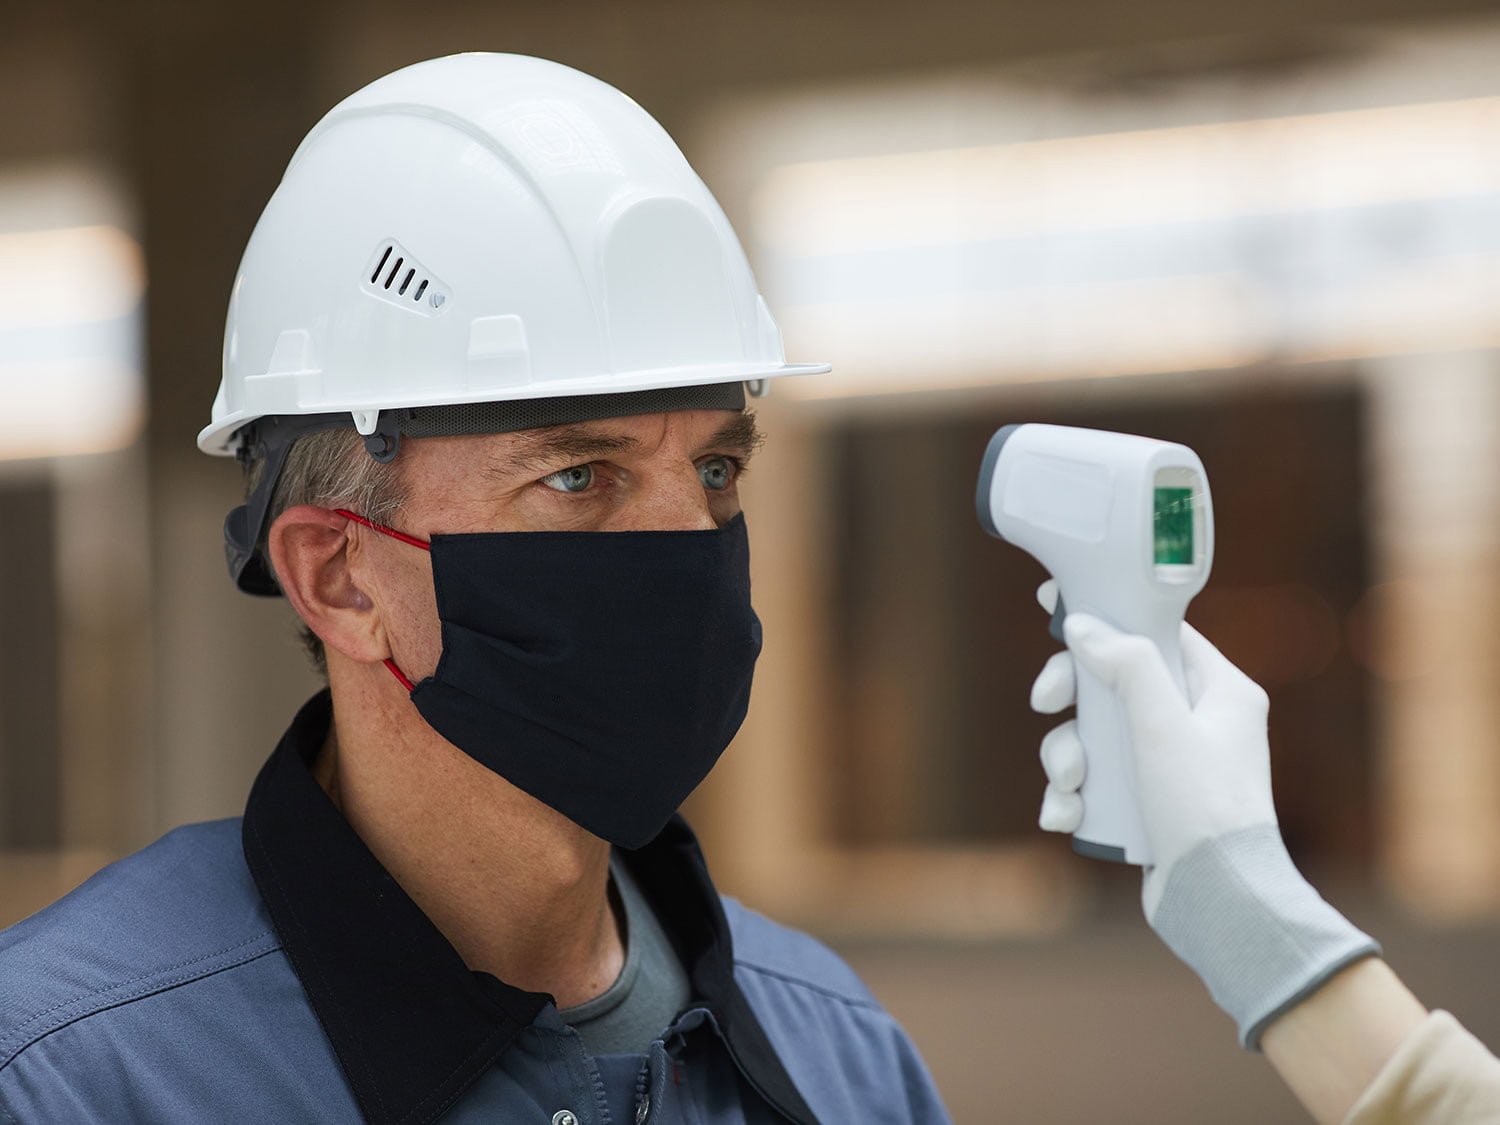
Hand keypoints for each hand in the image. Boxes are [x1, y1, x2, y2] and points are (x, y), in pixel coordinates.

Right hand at [1027, 579, 1377, 1049]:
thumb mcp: (1164, 726)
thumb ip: (1129, 666)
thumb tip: (1085, 626)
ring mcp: (1170, 765)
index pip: (1157, 631)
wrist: (1221, 906)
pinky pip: (1096, 782)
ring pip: (1095, 735)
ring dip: (1067, 756)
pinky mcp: (1147, 804)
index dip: (1106, 616)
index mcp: (1219, 691)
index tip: (1056, 605)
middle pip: (1113, 682)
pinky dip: (1074, 795)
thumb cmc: (1206, 811)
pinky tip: (1065, 815)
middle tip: (1046, 702)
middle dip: (1073, 698)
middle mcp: (1197, 722)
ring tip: (1071, 784)